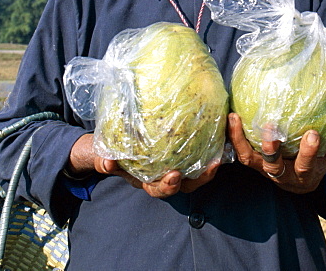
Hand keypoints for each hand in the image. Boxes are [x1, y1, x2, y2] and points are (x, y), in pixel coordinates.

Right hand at [68, 133, 219, 197]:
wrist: (117, 143)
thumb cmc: (114, 152)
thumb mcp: (106, 157)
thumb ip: (106, 162)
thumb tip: (107, 163)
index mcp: (149, 180)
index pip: (160, 188)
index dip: (169, 186)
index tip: (174, 176)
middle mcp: (165, 175)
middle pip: (186, 185)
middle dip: (196, 179)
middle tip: (207, 168)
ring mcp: (178, 164)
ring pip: (197, 172)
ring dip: (208, 168)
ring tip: (217, 159)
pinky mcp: (187, 152)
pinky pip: (200, 154)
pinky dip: (210, 150)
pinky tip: (219, 136)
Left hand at [228, 113, 325, 193]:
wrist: (295, 185)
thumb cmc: (314, 165)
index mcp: (301, 174)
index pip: (305, 165)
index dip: (308, 152)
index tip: (313, 134)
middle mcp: (280, 174)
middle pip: (272, 166)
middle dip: (271, 150)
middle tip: (270, 129)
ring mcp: (262, 170)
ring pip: (247, 159)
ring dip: (239, 140)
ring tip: (234, 117)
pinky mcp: (250, 162)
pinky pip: (237, 149)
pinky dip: (232, 136)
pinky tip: (228, 114)